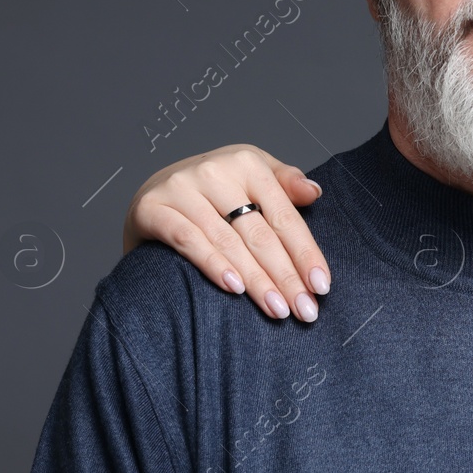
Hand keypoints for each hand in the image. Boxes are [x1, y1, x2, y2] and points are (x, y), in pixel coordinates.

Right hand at [122, 145, 329, 321]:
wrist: (150, 193)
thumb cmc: (214, 191)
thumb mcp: (252, 177)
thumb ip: (285, 184)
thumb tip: (314, 192)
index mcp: (248, 162)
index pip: (284, 215)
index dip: (305, 253)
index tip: (322, 286)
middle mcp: (215, 171)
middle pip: (260, 233)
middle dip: (286, 275)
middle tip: (305, 310)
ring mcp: (181, 187)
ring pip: (228, 241)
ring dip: (256, 280)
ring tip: (277, 309)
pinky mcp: (152, 208)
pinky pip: (188, 240)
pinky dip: (214, 265)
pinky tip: (235, 289)